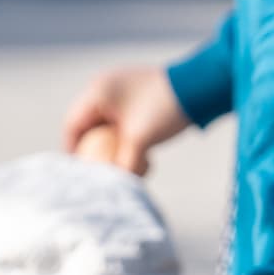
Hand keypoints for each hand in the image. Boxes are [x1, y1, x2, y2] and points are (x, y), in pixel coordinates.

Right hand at [61, 65, 191, 174]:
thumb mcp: (140, 141)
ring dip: (114, 148)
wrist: (201, 86)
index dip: (73, 153)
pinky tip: (144, 154)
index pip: (72, 126)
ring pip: (105, 127)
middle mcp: (104, 88)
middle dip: (96, 152)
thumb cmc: (165, 109)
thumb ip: (123, 165)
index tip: (83, 174)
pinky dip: (127, 139)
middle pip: (87, 127)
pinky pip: (120, 122)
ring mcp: (119, 91)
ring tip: (132, 164)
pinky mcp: (134, 96)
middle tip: (105, 172)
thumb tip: (113, 188)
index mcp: (97, 92)